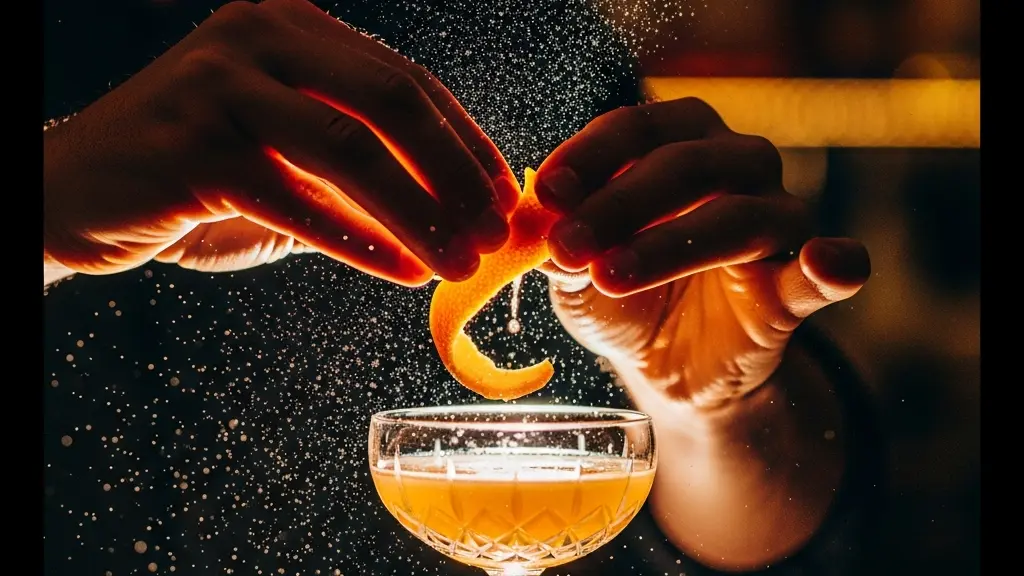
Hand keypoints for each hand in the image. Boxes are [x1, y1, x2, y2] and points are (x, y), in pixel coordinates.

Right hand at [43, 0, 518, 285]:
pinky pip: (296, 201)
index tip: (505, 195)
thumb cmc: (194, 175)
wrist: (72, 190)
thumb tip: (457, 208)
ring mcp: (219, 86)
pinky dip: (357, 242)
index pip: (407, 82)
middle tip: (493, 232)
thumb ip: (358, 169)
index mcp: (292, 28)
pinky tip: (400, 271)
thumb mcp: (286, 155)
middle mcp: (258, 38)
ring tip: (457, 263)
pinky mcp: (190, 146)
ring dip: (417, 213)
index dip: (465, 142)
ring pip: (350, 150)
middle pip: (391, 101)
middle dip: (454, 173)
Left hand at [535, 98, 870, 405]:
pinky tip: (827, 262)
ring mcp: (776, 221)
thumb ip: (562, 251)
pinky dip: (833, 264)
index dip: (589, 157)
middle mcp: (737, 166)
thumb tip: (542, 236)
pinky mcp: (796, 287)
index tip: (545, 194)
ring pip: (736, 217)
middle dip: (617, 204)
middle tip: (564, 245)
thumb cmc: (623, 297)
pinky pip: (824, 270)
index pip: (638, 128)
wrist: (668, 367)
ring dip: (668, 245)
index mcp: (680, 143)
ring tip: (609, 276)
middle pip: (685, 165)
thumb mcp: (577, 276)